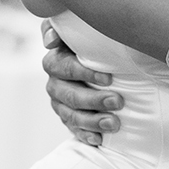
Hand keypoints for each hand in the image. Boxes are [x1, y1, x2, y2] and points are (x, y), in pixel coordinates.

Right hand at [42, 20, 122, 146]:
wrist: (111, 68)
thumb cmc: (101, 43)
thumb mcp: (90, 31)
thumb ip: (69, 28)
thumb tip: (50, 40)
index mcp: (58, 58)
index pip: (62, 65)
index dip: (83, 72)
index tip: (109, 78)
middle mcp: (55, 81)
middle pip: (67, 93)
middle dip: (93, 99)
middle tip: (118, 101)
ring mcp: (60, 102)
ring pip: (70, 114)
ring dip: (92, 120)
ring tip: (114, 123)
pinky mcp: (68, 119)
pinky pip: (73, 130)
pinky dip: (85, 135)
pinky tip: (99, 140)